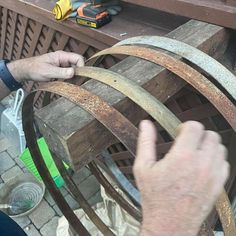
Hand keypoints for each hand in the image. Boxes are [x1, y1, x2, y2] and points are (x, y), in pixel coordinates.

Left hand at [7, 51, 83, 82]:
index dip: (81, 67)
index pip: (78, 58)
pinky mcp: (61, 70)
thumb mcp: (48, 71)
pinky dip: (70, 79)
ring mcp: (63, 64)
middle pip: (78, 64)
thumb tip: (73, 72)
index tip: (79, 76)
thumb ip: (61, 72)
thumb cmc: (35, 69)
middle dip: (78, 73)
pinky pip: (70, 74)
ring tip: (69, 83)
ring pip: (75, 70)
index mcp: (62, 56)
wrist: (26, 71)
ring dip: (74, 77)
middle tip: (75, 82)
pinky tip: (66, 83)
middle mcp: (64, 59)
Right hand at [134, 120, 228, 235]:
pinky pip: (224, 163)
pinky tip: (202, 165)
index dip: (186, 126)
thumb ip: (145, 142)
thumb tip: (145, 123)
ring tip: (194, 153)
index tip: (178, 133)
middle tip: (186, 143)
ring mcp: (213, 175)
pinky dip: (215, 159)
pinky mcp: (219, 185)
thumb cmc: (154, 196)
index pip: (195, 127)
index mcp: (182, 156)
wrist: (169, 224)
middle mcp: (201, 163)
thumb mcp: (143, 167)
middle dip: (197, 135)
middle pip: (211, 135)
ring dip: (207, 146)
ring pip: (220, 147)